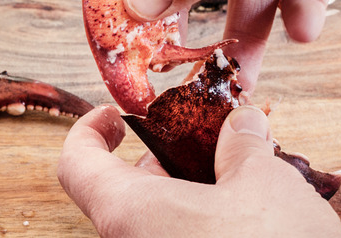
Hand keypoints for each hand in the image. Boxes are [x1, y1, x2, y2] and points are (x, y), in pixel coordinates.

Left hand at [57, 105, 340, 236]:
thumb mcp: (264, 182)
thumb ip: (242, 146)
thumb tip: (241, 124)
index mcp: (129, 211)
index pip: (76, 164)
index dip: (88, 131)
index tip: (115, 116)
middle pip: (124, 190)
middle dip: (163, 163)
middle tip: (204, 146)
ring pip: (155, 220)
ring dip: (188, 195)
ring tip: (239, 180)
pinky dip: (199, 224)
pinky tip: (246, 218)